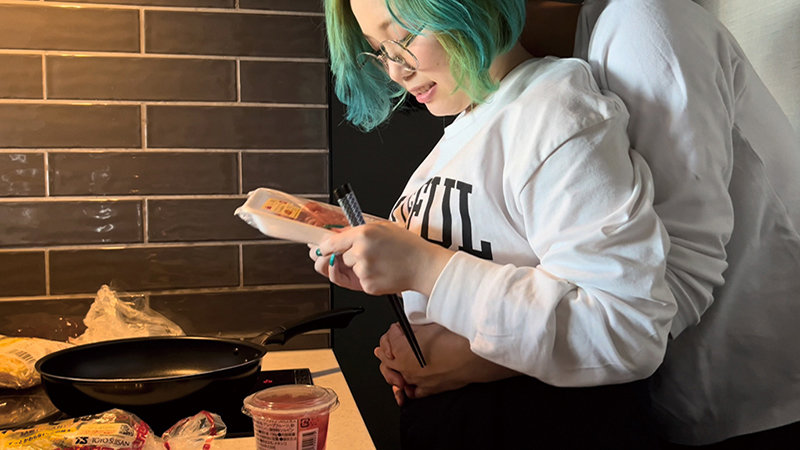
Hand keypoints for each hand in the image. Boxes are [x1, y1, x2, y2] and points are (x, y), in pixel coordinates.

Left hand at [313, 222, 452, 295]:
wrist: (423, 265)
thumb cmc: (406, 246)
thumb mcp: (382, 228)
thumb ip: (357, 231)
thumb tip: (336, 236)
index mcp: (363, 234)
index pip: (331, 242)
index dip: (323, 247)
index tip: (319, 249)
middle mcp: (360, 251)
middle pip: (338, 257)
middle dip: (345, 258)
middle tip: (358, 256)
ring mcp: (363, 270)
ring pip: (349, 270)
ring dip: (358, 268)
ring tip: (379, 262)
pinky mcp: (367, 286)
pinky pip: (358, 282)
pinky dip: (366, 278)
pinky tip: (381, 271)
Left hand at [374, 322, 519, 404]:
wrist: (476, 355)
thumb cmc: (457, 338)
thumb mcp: (429, 323)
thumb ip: (413, 326)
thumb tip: (407, 327)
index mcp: (402, 349)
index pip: (387, 339)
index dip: (393, 331)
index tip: (398, 327)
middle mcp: (406, 368)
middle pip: (387, 359)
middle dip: (388, 348)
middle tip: (392, 340)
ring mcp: (417, 380)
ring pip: (396, 376)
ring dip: (394, 367)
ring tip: (393, 359)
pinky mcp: (430, 389)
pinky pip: (413, 391)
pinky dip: (408, 386)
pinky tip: (408, 382)